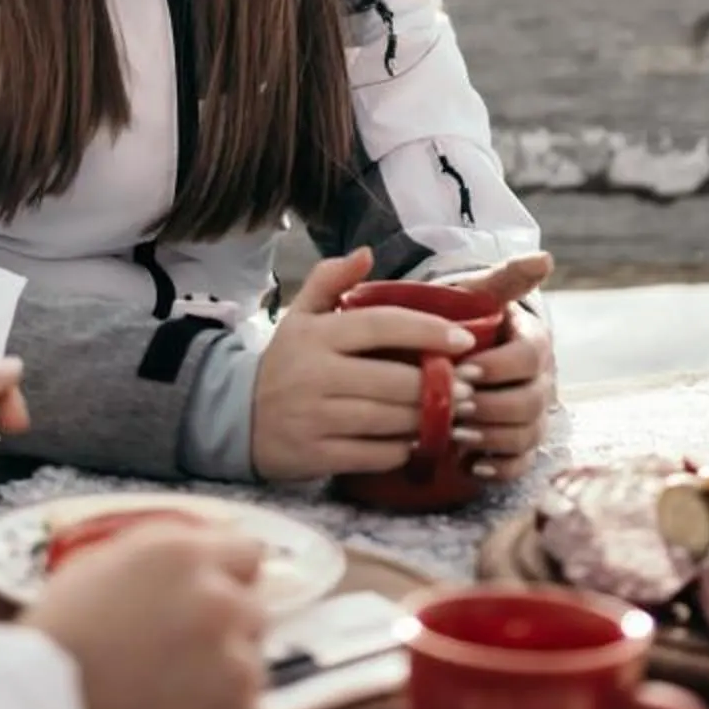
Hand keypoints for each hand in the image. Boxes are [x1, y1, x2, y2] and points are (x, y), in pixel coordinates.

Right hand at [26, 527, 271, 708]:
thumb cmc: (49, 654)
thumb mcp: (92, 572)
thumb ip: (156, 562)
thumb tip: (200, 563)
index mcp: (181, 556)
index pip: (245, 553)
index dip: (221, 579)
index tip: (199, 604)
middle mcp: (220, 603)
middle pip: (250, 611)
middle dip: (220, 632)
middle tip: (168, 664)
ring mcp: (239, 669)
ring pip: (249, 671)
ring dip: (219, 686)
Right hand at [249, 246, 484, 483]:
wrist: (236, 415)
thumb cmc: (284, 362)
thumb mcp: (300, 315)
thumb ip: (330, 279)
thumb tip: (367, 252)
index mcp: (316, 335)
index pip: (380, 325)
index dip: (427, 330)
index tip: (465, 339)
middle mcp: (315, 375)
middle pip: (393, 381)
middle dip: (441, 386)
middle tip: (472, 386)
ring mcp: (315, 418)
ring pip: (389, 421)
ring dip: (429, 419)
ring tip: (456, 413)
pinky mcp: (316, 456)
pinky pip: (375, 455)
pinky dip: (403, 449)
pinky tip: (418, 439)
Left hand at [453, 291, 556, 484]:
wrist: (450, 347)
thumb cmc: (460, 316)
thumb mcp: (475, 292)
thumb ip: (505, 278)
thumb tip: (544, 258)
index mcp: (534, 341)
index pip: (530, 357)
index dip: (498, 366)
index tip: (461, 368)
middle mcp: (541, 380)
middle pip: (531, 402)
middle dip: (491, 406)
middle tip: (454, 404)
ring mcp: (532, 414)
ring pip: (526, 435)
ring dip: (491, 436)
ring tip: (455, 431)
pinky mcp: (519, 443)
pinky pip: (519, 464)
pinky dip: (498, 468)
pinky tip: (470, 464)